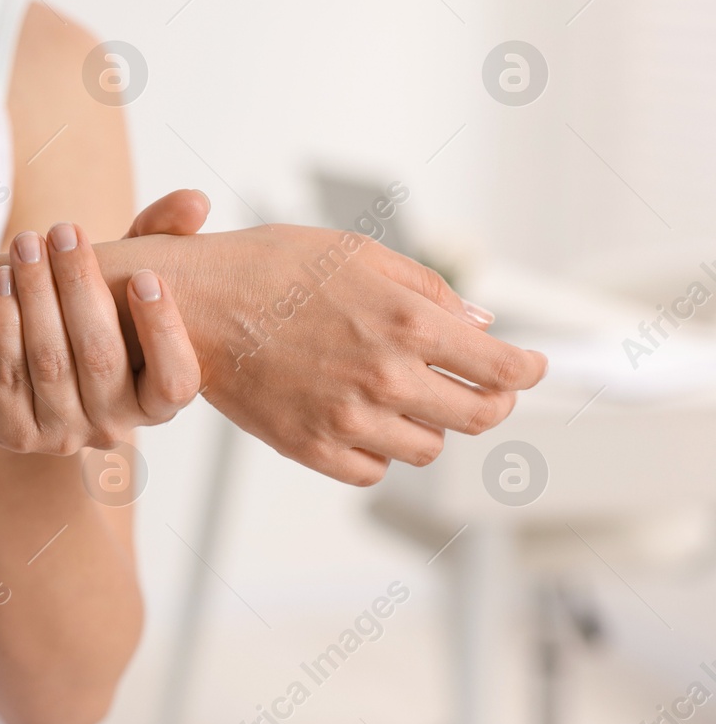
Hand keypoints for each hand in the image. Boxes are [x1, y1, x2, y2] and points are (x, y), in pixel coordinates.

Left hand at [0, 217, 200, 456]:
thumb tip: (195, 202)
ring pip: (48, 362)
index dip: (162, 332)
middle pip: (100, 358)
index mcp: (157, 399)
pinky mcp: (13, 433)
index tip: (144, 276)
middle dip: (79, 287)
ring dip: (35, 294)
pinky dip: (2, 323)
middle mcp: (115, 425)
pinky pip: (6, 375)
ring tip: (26, 244)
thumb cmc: (90, 312)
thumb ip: (163, 236)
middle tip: (63, 231)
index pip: (175, 380)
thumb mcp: (126, 276)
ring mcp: (62, 435)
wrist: (21, 361)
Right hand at [125, 220, 546, 485]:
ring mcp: (348, 418)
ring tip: (406, 398)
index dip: (529, 371)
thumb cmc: (269, 267)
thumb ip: (430, 290)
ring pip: (427, 448)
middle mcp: (386, 376)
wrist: (192, 303)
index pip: (503, 369)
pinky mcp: (311, 447)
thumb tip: (481, 327)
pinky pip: (373, 469)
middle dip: (492, 402)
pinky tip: (364, 420)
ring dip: (429, 425)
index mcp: (407, 321)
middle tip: (483, 390)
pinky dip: (379, 451)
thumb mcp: (359, 254)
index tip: (532, 369)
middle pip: (479, 417)